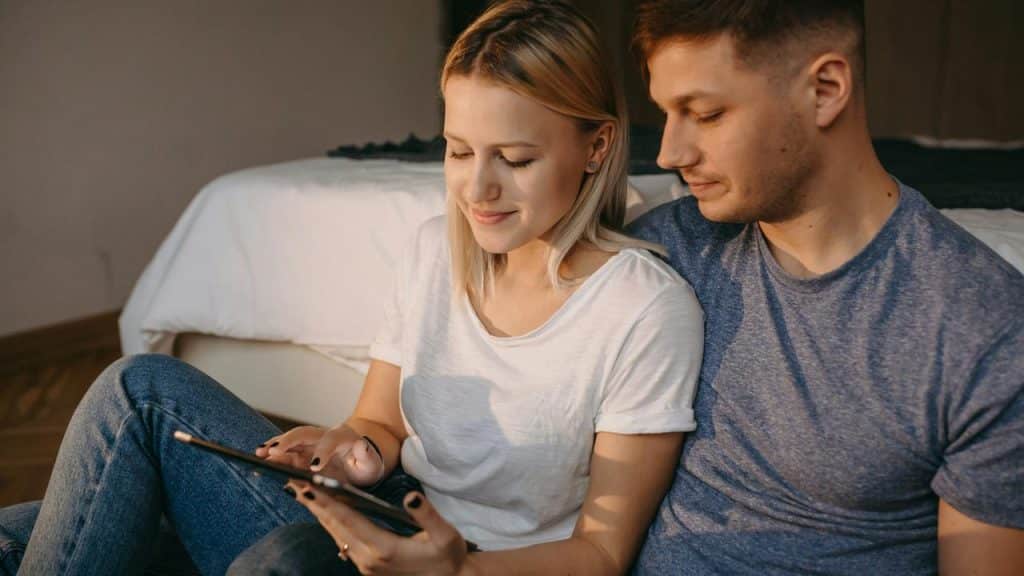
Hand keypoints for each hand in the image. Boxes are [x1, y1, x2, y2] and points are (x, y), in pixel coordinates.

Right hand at [257, 425, 383, 486]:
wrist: (359, 462)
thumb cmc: (366, 464)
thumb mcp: (372, 463)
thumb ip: (367, 455)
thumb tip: (362, 445)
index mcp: (343, 437)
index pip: (331, 441)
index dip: (322, 452)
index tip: (314, 467)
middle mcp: (323, 436)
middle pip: (304, 434)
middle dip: (288, 441)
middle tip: (273, 452)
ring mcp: (310, 444)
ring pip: (291, 440)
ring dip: (275, 446)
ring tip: (259, 454)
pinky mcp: (301, 453)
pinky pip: (285, 451)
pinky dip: (272, 452)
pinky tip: (260, 457)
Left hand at [287, 480, 470, 575]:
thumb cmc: (449, 557)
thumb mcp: (445, 536)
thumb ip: (428, 515)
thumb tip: (411, 497)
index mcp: (384, 548)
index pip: (348, 520)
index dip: (325, 502)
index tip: (306, 487)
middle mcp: (369, 558)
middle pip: (334, 526)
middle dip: (313, 503)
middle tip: (292, 482)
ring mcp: (366, 564)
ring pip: (335, 534)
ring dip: (318, 513)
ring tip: (301, 493)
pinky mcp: (367, 565)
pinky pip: (342, 540)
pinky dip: (330, 523)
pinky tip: (323, 512)